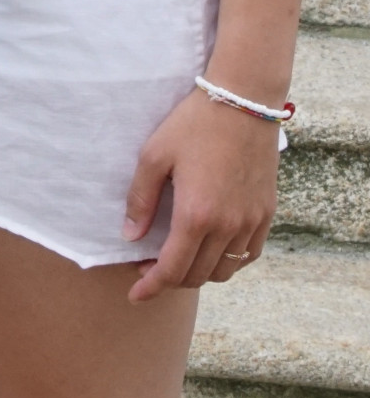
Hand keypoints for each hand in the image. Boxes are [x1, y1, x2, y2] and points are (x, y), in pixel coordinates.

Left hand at [123, 87, 280, 300]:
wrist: (242, 101)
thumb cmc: (192, 124)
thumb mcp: (154, 156)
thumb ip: (141, 200)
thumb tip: (130, 236)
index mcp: (196, 215)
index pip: (172, 269)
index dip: (151, 287)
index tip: (136, 295)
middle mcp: (227, 226)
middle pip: (198, 275)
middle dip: (170, 280)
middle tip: (147, 269)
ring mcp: (251, 221)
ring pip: (225, 270)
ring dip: (199, 274)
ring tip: (177, 260)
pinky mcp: (266, 213)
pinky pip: (248, 254)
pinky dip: (228, 262)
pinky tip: (211, 251)